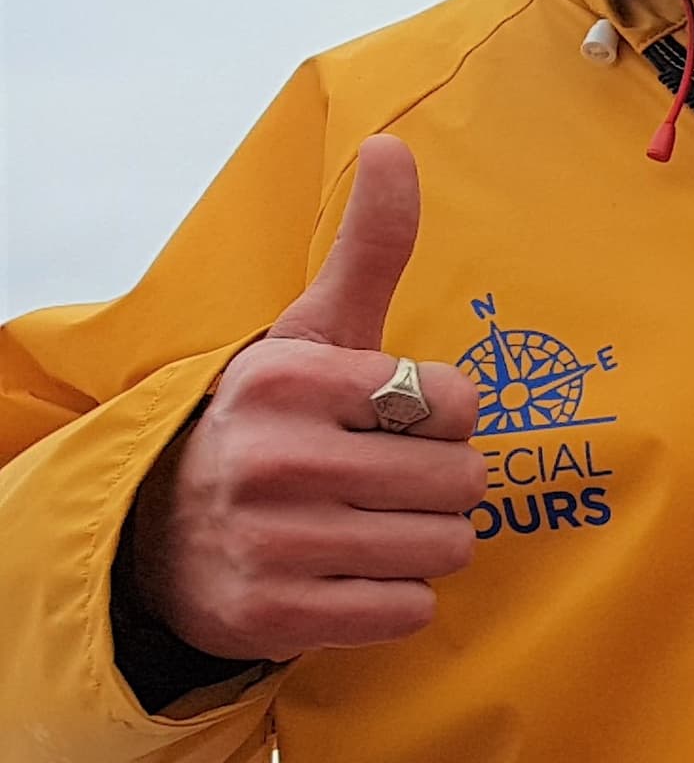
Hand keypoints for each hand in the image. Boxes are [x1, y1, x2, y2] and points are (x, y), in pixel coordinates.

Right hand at [129, 138, 483, 658]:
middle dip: (440, 486)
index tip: (391, 421)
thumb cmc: (267, 423)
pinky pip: (411, 612)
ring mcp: (272, 543)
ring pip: (446, 549)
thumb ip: (367, 249)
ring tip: (363, 527)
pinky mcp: (277, 617)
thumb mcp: (308, 334)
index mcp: (289, 380)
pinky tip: (344, 576)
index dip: (442, 417)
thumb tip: (394, 145)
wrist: (159, 535)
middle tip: (380, 483)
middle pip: (465, 482)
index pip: (459, 401)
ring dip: (421, 544)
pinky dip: (394, 601)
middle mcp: (275, 458)